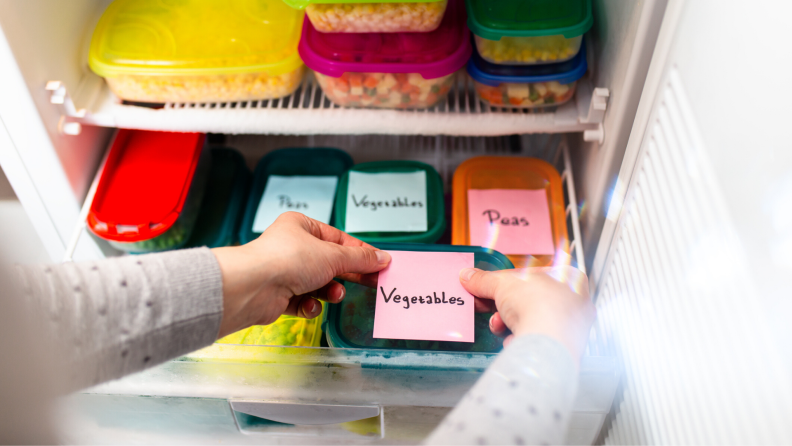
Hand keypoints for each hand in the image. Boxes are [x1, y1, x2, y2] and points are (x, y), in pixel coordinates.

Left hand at [212, 212, 390, 337]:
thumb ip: (360, 259)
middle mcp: (292, 247)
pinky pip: (304, 301)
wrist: (253, 287)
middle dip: (347, 275)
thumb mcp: (333, 256)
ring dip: (329, 291)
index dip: (360, 252)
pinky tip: (307, 305)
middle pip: (330, 262)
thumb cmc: (287, 260)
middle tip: (371, 283)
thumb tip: (383, 258)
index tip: (380, 263)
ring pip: (318, 284)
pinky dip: (309, 305)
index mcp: (302, 227)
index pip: (339, 239)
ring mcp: (285, 272)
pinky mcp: (279, 295)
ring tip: (333, 294)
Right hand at [460, 266, 593, 364]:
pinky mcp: (560, 349)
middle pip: (529, 300)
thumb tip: (470, 277)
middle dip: (504, 305)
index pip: (531, 275)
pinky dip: (519, 341)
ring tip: (499, 325)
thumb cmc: (540, 304)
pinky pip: (534, 342)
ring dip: (508, 323)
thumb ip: (484, 280)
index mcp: (567, 276)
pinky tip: (512, 340)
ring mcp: (570, 328)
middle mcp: (574, 301)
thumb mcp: (502, 283)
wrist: (547, 342)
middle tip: (486, 305)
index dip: (505, 281)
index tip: (487, 286)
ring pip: (531, 321)